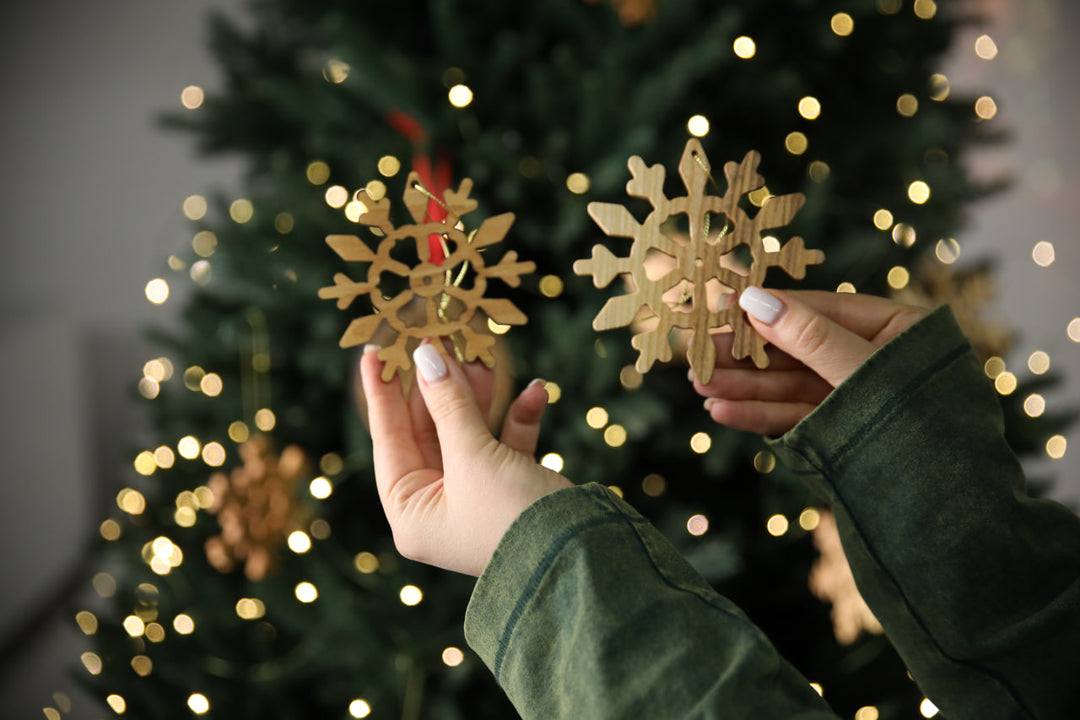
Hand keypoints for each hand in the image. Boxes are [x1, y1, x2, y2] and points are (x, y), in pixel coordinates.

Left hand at [361, 341, 571, 575]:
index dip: (382, 393)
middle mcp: (437, 507)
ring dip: (478, 396)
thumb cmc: (512, 516)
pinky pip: (504, 445)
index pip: (388, 439)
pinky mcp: (510, 489)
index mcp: (411, 513)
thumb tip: (427, 356)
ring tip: (480, 356)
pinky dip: (517, 419)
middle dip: (439, 386)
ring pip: (467, 433)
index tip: (375, 351)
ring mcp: (474, 498)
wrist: (581, 553)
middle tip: (438, 340)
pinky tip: (535, 393)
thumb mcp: (473, 456)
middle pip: (428, 432)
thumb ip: (449, 403)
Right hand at [693, 288, 926, 435]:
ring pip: (788, 386)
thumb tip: (754, 299)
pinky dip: (757, 415)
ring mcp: (853, 399)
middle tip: (698, 351)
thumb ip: (809, 338)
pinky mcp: (839, 433)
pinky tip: (722, 411)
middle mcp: (872, 361)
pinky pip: (793, 417)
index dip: (770, 308)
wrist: (951, 512)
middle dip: (746, 354)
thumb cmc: (923, 427)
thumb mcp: (863, 372)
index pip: (820, 309)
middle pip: (797, 349)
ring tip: (699, 384)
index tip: (722, 305)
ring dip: (742, 386)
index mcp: (896, 331)